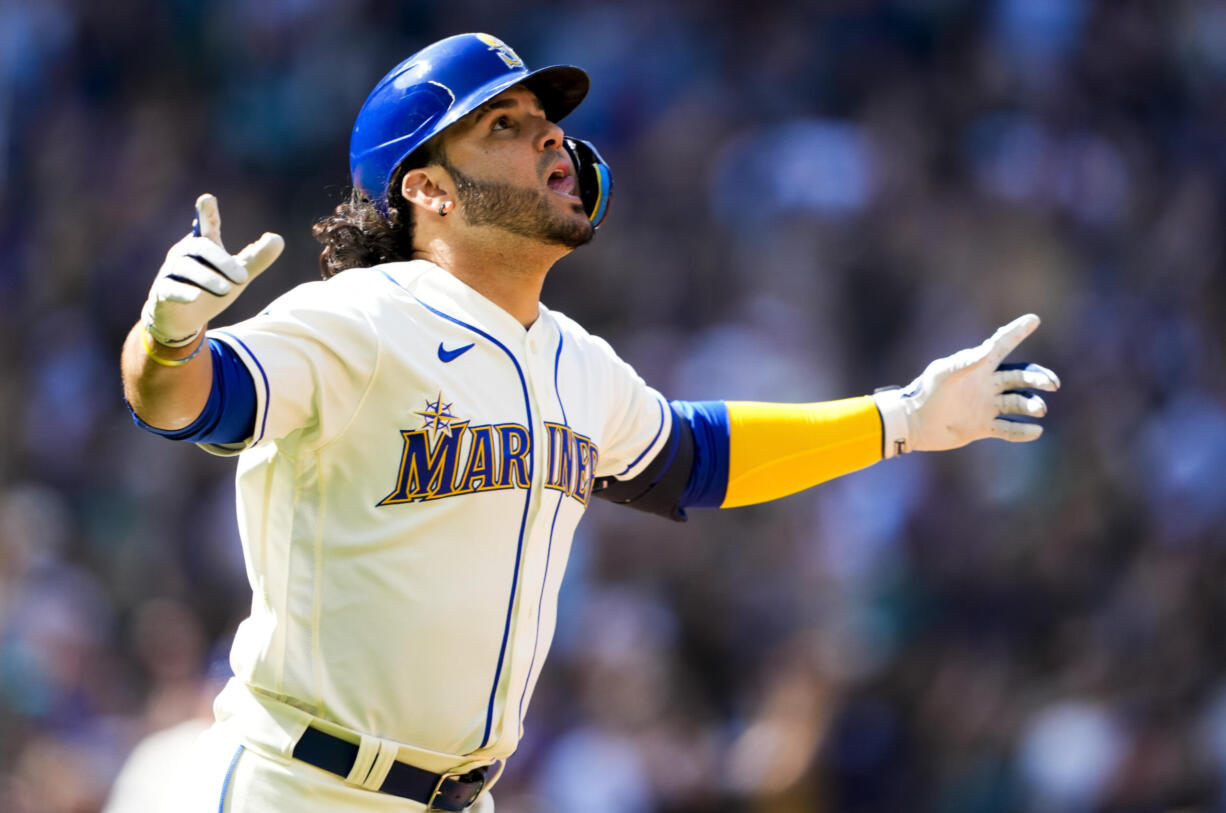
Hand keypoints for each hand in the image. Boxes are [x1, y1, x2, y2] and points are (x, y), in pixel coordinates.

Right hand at [141, 194, 283, 346]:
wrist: (180, 317)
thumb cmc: (210, 287)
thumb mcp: (237, 274)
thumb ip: (255, 258)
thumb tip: (278, 239)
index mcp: (204, 244)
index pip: (206, 225)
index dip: (206, 213)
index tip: (207, 199)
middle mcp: (184, 254)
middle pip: (201, 247)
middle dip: (222, 261)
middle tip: (244, 277)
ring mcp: (171, 272)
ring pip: (185, 269)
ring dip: (208, 279)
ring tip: (226, 289)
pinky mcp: (162, 292)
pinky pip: (170, 289)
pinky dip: (183, 292)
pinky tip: (195, 298)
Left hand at [873, 314, 1059, 456]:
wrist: (913, 422)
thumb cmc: (925, 392)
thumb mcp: (944, 373)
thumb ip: (967, 361)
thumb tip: (988, 348)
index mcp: (977, 367)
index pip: (1001, 345)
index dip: (1016, 332)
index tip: (1034, 319)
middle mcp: (986, 385)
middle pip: (1020, 378)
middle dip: (1038, 379)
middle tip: (1051, 384)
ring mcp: (986, 406)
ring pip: (1018, 403)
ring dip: (1032, 405)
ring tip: (1040, 409)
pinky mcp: (982, 427)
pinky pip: (1007, 429)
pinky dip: (1022, 431)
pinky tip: (1036, 431)